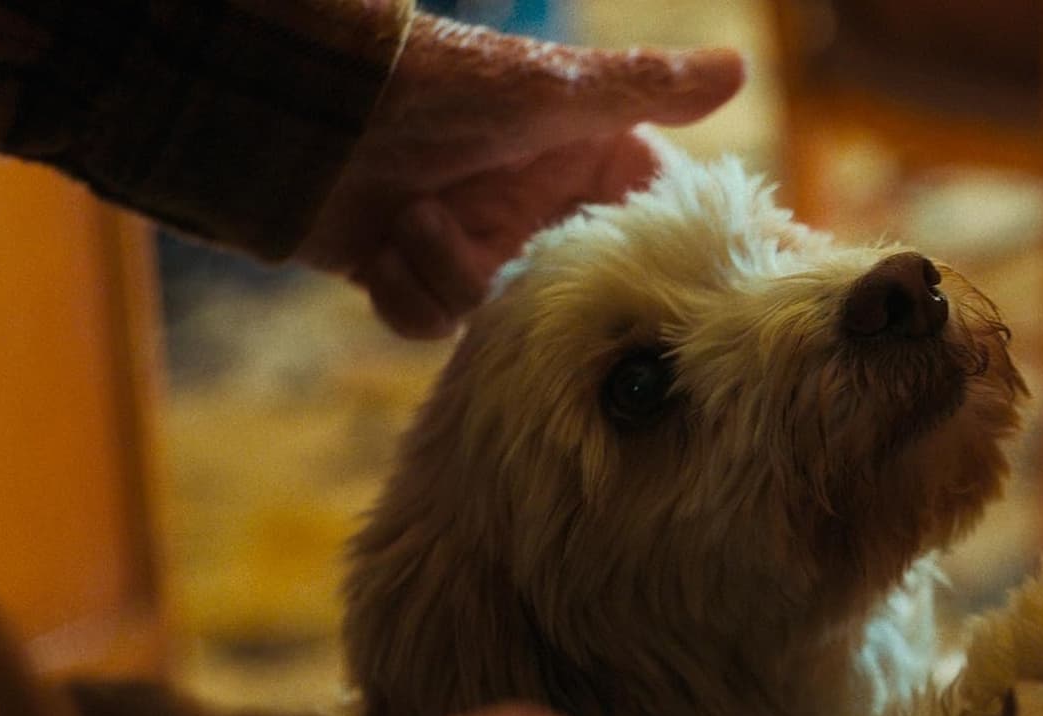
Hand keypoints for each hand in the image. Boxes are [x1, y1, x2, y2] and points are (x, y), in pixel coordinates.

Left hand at [298, 15, 743, 339]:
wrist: (300, 110)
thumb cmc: (438, 87)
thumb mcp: (556, 91)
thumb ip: (649, 87)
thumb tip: (742, 64)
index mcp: (581, 168)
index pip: (650, 227)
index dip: (664, 262)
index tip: (687, 300)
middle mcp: (533, 211)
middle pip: (572, 293)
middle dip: (532, 284)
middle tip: (515, 266)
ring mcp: (473, 246)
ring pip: (498, 316)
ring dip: (448, 271)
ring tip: (411, 215)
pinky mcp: (411, 274)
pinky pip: (431, 324)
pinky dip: (403, 290)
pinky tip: (379, 248)